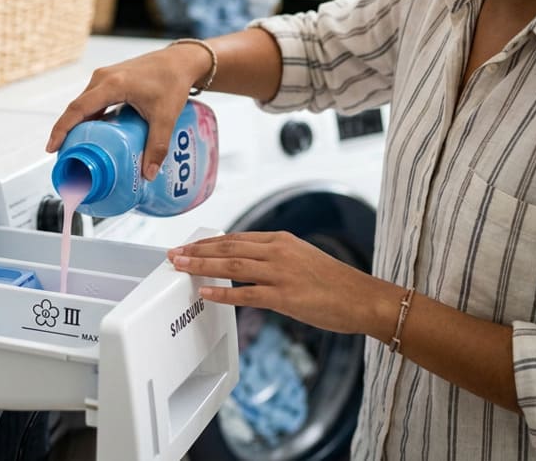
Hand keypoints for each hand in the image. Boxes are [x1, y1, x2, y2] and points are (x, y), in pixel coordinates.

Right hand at [45, 45, 210, 179]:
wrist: (181, 60)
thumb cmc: (173, 81)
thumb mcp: (166, 115)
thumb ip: (157, 145)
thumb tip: (148, 173)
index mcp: (112, 84)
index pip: (78, 109)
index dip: (62, 129)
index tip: (52, 147)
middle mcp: (103, 78)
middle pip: (77, 107)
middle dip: (66, 131)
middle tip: (63, 154)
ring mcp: (105, 76)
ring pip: (84, 104)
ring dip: (77, 124)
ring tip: (75, 146)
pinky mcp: (110, 79)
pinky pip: (93, 100)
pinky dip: (89, 116)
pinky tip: (92, 132)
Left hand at [168, 231, 394, 335]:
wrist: (362, 298)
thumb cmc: (334, 283)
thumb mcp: (301, 258)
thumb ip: (273, 257)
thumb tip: (247, 261)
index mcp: (280, 240)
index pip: (235, 237)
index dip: (207, 242)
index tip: (187, 246)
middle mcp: (278, 251)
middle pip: (228, 246)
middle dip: (196, 251)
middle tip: (172, 255)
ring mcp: (281, 272)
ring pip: (232, 264)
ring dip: (202, 266)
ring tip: (180, 268)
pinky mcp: (285, 296)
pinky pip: (246, 293)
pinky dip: (223, 292)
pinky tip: (206, 293)